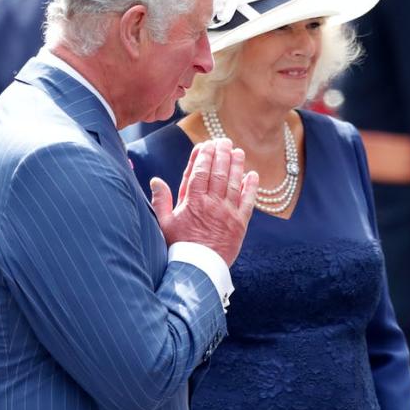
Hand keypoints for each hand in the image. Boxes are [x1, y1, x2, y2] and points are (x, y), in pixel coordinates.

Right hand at [149, 139, 258, 265]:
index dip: (204, 156)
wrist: (198, 268)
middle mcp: (212, 204)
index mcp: (192, 201)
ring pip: (234, 183)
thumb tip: (156, 180)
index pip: (199, 172)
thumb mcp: (164, 223)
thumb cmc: (179, 246)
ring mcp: (228, 212)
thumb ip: (161, 200)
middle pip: (218, 173)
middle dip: (221, 154)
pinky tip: (253, 175)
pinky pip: (248, 201)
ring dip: (237, 165)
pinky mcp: (240, 223)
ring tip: (238, 151)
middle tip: (224, 141)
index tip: (206, 144)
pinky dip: (251, 187)